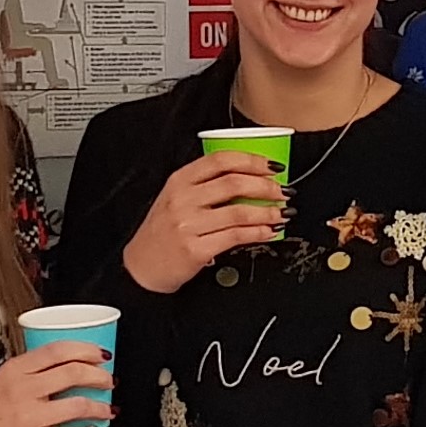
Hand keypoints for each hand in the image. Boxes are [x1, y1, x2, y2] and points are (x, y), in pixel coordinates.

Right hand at [0, 342, 109, 426]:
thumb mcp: (0, 382)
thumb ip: (29, 374)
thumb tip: (65, 369)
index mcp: (14, 370)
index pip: (58, 350)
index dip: (86, 350)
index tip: (101, 354)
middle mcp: (22, 390)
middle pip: (74, 373)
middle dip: (100, 377)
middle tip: (108, 381)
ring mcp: (28, 418)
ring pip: (78, 405)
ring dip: (100, 407)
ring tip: (106, 409)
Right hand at [123, 153, 284, 292]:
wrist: (142, 266)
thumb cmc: (163, 231)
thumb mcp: (177, 199)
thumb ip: (206, 185)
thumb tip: (250, 180)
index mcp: (180, 180)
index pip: (220, 160)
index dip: (252, 160)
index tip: (272, 167)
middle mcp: (183, 199)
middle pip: (234, 183)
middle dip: (266, 187)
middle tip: (282, 191)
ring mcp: (188, 224)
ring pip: (239, 212)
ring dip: (267, 212)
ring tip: (281, 213)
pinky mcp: (195, 248)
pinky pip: (236, 236)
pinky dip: (258, 233)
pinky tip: (269, 231)